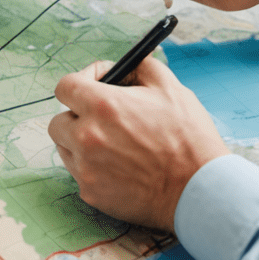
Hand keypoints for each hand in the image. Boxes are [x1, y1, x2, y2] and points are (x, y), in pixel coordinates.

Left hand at [49, 55, 227, 231]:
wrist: (200, 191)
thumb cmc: (189, 138)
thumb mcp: (170, 87)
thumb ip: (140, 67)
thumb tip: (124, 66)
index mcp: (102, 106)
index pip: (65, 86)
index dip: (81, 81)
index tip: (95, 85)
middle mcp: (87, 137)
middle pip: (59, 120)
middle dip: (77, 115)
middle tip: (103, 118)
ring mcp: (86, 168)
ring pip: (65, 148)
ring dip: (81, 142)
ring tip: (113, 144)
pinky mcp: (91, 193)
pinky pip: (80, 173)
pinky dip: (93, 168)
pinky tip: (120, 167)